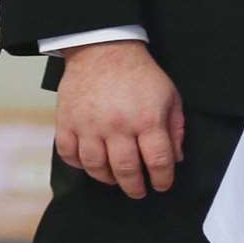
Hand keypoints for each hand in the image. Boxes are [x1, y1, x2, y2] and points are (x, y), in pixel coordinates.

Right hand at [55, 40, 183, 198]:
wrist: (104, 51)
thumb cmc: (140, 74)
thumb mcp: (170, 96)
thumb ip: (175, 128)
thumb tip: (176, 158)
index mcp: (147, 119)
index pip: (158, 161)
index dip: (163, 179)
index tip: (162, 185)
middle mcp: (118, 126)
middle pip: (126, 170)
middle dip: (135, 187)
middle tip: (139, 191)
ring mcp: (89, 126)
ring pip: (96, 167)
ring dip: (108, 178)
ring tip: (116, 179)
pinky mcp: (67, 122)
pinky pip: (69, 154)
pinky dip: (79, 164)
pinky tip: (90, 163)